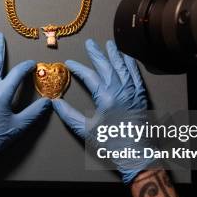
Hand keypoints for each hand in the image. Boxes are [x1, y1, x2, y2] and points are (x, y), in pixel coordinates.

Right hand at [52, 39, 149, 183]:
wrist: (135, 154)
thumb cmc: (110, 143)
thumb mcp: (86, 130)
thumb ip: (69, 115)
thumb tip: (55, 102)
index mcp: (106, 98)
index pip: (90, 76)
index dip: (78, 68)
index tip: (70, 63)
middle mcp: (121, 91)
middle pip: (107, 66)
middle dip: (97, 53)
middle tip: (90, 43)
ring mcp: (133, 92)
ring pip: (123, 67)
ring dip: (115, 54)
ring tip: (110, 43)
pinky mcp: (142, 96)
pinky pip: (136, 74)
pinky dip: (131, 64)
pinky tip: (128, 57)